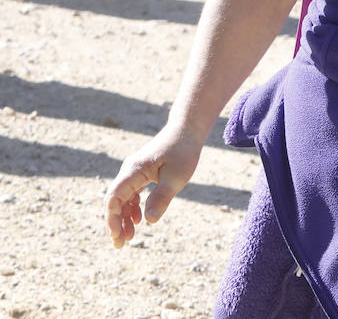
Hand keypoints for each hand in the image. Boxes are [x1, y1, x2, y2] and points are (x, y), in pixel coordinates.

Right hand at [103, 124, 204, 247]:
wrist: (187, 130)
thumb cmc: (183, 151)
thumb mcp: (176, 177)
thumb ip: (161, 197)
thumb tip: (149, 221)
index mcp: (133, 171)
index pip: (113, 198)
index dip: (112, 219)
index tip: (117, 236)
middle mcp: (129, 171)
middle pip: (114, 201)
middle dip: (115, 224)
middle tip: (120, 245)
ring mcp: (134, 171)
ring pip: (121, 198)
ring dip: (123, 218)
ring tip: (130, 237)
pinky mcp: (141, 173)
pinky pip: (130, 193)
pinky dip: (131, 207)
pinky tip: (138, 220)